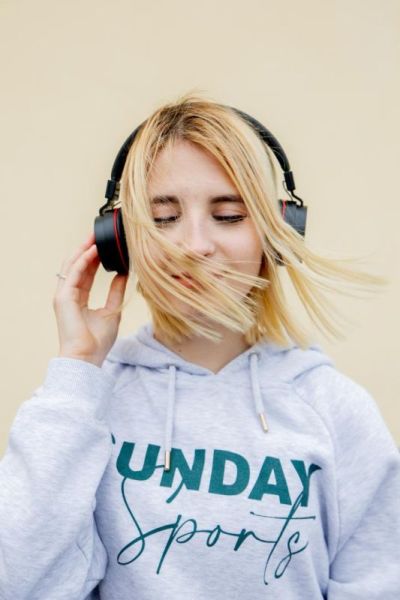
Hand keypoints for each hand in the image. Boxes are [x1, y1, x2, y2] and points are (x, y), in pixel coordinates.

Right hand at [53, 232, 128, 366]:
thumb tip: (124, 273)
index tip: (105, 245)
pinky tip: (94, 250)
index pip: (85, 272)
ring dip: (83, 249)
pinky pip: (73, 273)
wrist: (87, 358)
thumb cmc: (98, 341)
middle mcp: (68, 294)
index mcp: (78, 298)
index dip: (93, 257)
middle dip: (87, 248)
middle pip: (76, 265)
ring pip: (72, 265)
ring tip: (95, 236)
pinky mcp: (63, 298)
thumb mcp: (113, 310)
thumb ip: (116, 291)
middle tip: (99, 233)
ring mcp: (63, 295)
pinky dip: (83, 260)